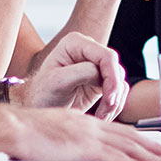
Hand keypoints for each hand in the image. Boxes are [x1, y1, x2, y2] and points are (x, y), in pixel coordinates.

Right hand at [0, 108, 160, 160]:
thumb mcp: (52, 131)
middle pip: (128, 135)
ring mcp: (88, 134)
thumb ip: (66, 138)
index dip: (136, 136)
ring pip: (126, 144)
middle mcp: (90, 125)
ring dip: (148, 154)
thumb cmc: (25, 132)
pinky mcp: (83, 147)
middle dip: (150, 144)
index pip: (116, 129)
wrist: (13, 127)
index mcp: (83, 121)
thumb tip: (69, 146)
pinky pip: (113, 155)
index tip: (149, 143)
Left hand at [14, 32, 130, 119]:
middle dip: (113, 93)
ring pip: (120, 81)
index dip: (112, 77)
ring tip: (100, 117)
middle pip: (116, 68)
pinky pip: (119, 90)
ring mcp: (96, 65)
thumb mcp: (57, 82)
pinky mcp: (102, 80)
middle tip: (103, 114)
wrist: (40, 107)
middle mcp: (88, 50)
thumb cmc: (43, 93)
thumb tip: (100, 73)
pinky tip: (102, 116)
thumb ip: (79, 72)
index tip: (109, 99)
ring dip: (114, 102)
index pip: (106, 56)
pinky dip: (114, 105)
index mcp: (75, 43)